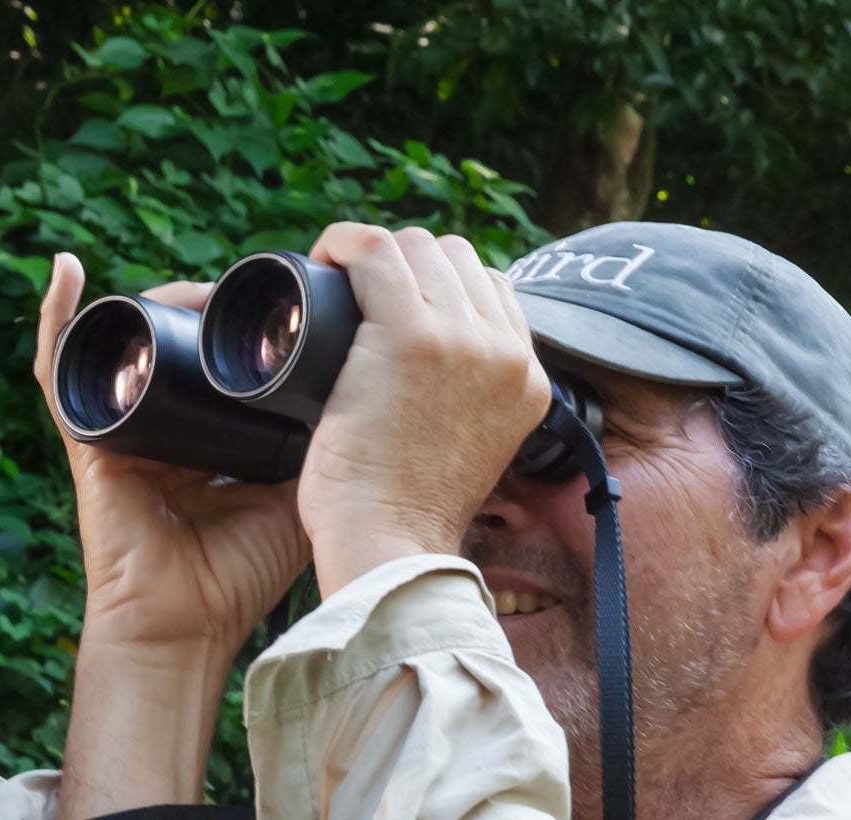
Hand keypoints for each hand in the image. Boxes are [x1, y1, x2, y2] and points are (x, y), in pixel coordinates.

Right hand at [37, 254, 308, 661]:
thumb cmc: (243, 574)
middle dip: (210, 304)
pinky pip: (56, 369)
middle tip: (253, 287)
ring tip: (198, 289)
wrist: (187, 626)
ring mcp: (120, 422)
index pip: (222, 356)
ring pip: (129, 340)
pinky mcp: (86, 437)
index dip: (248, 320)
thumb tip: (384, 387)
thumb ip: (333, 446)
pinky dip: (54, 316)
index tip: (290, 295)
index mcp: (210, 428)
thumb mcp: (304, 492)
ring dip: (157, 301)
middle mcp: (162, 418)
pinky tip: (66, 270)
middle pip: (178, 339)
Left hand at [295, 223, 552, 592]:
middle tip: (359, 299)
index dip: (437, 288)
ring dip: (377, 256)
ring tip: (339, 285)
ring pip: (419, 246)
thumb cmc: (402, 515)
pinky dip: (344, 243)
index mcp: (526, 379)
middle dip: (407, 267)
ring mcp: (461, 338)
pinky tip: (325, 256)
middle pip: (456, 258)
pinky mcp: (409, 334)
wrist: (391, 545)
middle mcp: (504, 351)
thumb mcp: (466, 452)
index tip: (392, 308)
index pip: (490, 292)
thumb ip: (465, 408)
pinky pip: (376, 251)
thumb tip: (424, 381)